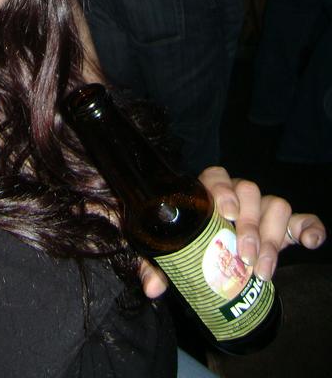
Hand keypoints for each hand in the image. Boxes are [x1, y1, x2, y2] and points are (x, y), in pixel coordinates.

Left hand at [137, 166, 326, 297]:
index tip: (225, 213)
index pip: (217, 176)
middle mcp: (237, 195)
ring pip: (275, 205)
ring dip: (270, 239)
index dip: (223, 189)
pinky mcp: (284, 226)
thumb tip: (153, 288)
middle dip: (249, 225)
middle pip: (250, 192)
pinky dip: (309, 228)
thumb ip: (155, 267)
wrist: (215, 263)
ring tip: (261, 271)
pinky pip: (301, 220)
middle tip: (244, 257)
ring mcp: (262, 208)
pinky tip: (310, 242)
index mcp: (208, 193)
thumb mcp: (170, 256)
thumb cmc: (189, 248)